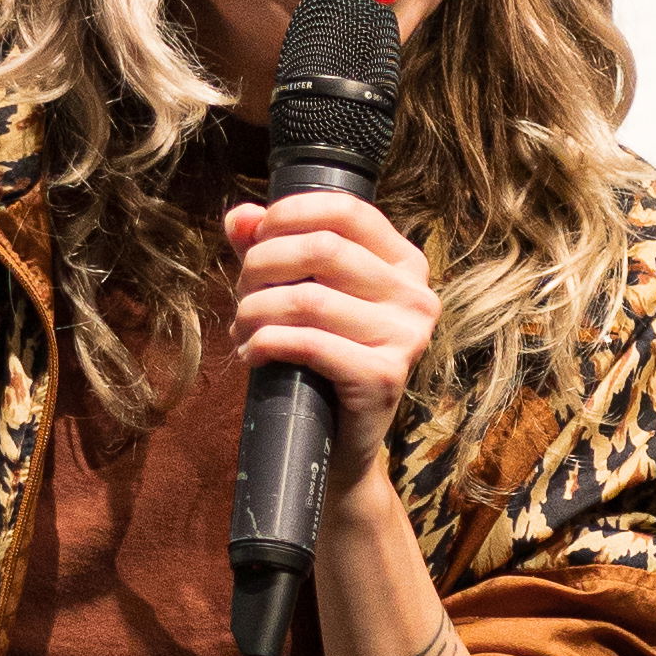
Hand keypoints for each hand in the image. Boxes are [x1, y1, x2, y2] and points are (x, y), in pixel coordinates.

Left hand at [222, 179, 439, 492]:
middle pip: (322, 249)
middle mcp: (415, 295)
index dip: (288, 214)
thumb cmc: (318, 360)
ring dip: (256, 312)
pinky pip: (309, 344)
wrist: (336, 445)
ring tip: (242, 330)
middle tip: (241, 297)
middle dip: (262, 267)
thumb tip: (240, 217)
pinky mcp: (384, 377)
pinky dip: (267, 344)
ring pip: (308, 298)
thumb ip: (272, 249)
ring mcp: (407, 337)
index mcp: (404, 263)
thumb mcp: (298, 292)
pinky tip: (253, 354)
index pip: (346, 210)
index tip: (253, 240)